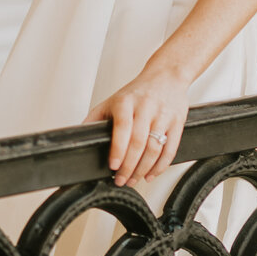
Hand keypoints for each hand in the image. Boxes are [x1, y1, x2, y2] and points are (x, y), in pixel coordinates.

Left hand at [84, 63, 189, 188]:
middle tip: (121, 180)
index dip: (118, 149)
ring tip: (133, 179)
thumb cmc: (137, 92)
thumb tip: (79, 137)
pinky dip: (160, 166)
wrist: (167, 75)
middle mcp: (146, 107)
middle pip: (139, 142)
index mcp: (126, 102)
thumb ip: (95, 118)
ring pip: (155, 148)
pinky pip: (170, 149)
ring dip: (143, 169)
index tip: (113, 166)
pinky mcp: (177, 123)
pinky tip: (150, 173)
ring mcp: (163, 115)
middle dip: (129, 166)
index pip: (122, 127)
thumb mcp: (113, 100)